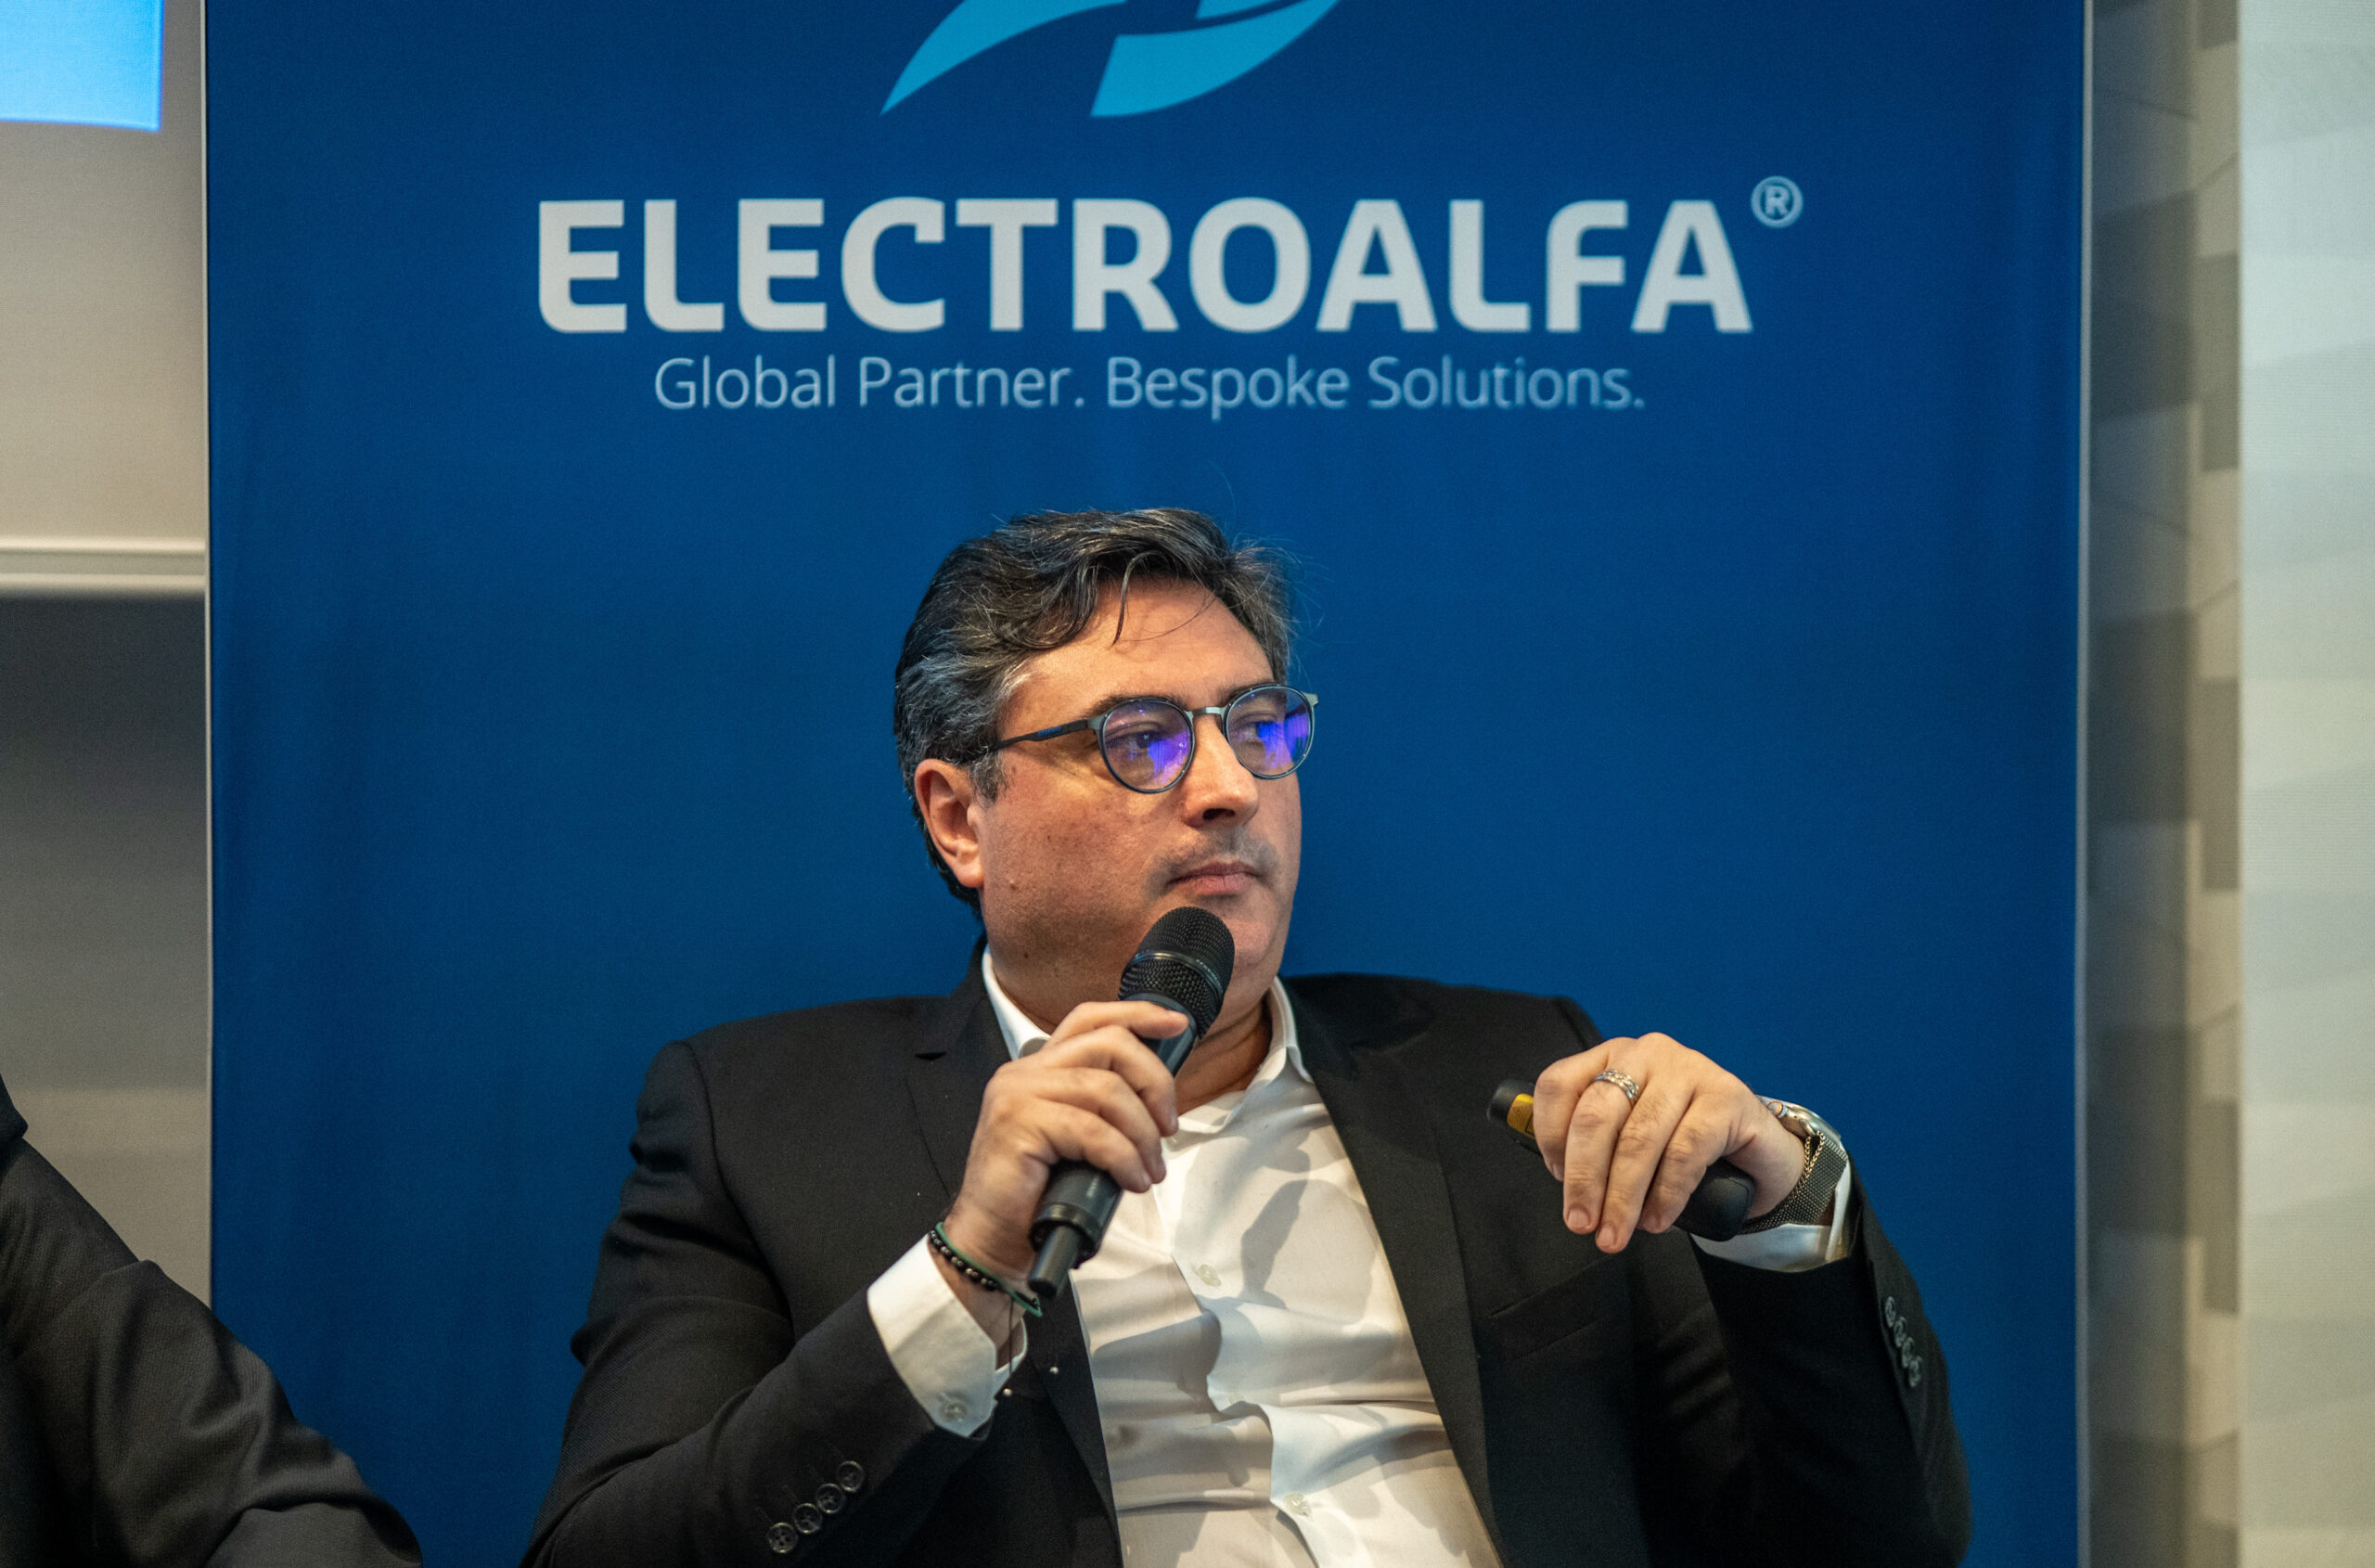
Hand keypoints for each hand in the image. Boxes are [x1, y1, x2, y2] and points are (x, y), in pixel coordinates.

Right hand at [936, 1001, 1184, 1329]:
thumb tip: (1157, 1099)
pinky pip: (1093, 1131)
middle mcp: (1024, 1073)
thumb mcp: (1077, 1139)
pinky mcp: (1018, 1125)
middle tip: (1167, 1127)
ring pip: (1107, 1089)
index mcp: (1038, 1069)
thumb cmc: (1035, 1197)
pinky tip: (1130, 1180)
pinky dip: (1123, 1158)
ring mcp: (1017, 1095)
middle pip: (1109, 1045)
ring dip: (1143, 1133)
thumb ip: (1101, 1107)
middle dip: (1154, 1083)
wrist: (991, 1240)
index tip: (1176, 1025)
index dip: (1138, 1015)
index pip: (1089, 1020)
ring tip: (1150, 1169)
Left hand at [1529, 1034, 1806, 1252]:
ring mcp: (1688, 1069)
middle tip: (1582, 1223)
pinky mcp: (1725, 1097)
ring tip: (1615, 1234)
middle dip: (1584, 1178)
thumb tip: (1567, 1187)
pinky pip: (1685, 1152)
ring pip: (1639, 1138)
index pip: (1559, 1084)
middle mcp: (1644, 1053)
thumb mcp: (1630, 1137)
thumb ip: (1596, 1148)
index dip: (1550, 1135)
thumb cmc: (1681, 1144)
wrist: (1756, 1150)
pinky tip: (1657, 1220)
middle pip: (1596, 1115)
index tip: (1557, 1179)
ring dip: (1622, 1196)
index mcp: (1610, 1058)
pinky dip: (1666, 1194)